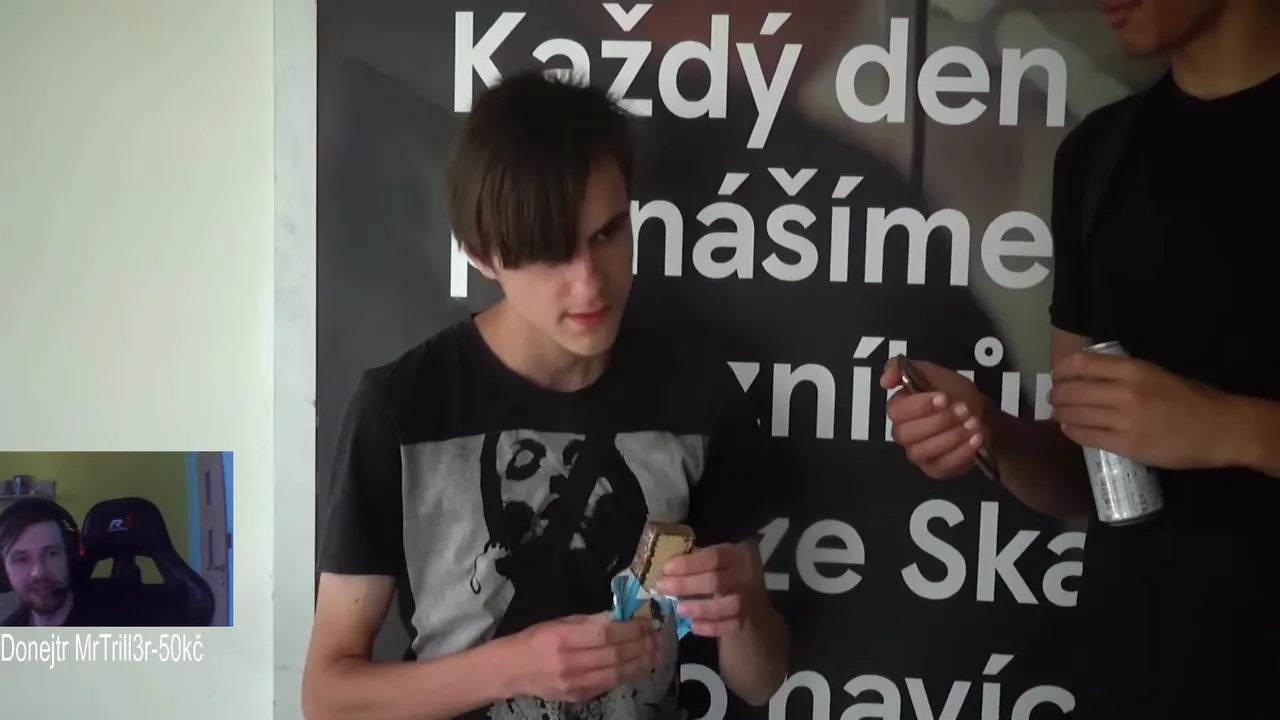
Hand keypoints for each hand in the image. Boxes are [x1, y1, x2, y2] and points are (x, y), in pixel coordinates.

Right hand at [503, 614, 659, 702]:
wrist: (512, 670)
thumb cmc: (535, 640)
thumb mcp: (559, 622)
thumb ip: (589, 621)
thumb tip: (620, 617)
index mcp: (563, 638)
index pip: (606, 633)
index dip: (631, 629)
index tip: (646, 622)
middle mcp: (569, 663)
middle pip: (615, 655)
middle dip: (641, 646)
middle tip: (658, 637)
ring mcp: (574, 684)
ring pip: (616, 674)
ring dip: (640, 663)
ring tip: (655, 653)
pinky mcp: (578, 697)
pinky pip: (608, 684)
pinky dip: (626, 674)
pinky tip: (637, 665)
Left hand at [656, 543, 763, 637]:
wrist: (753, 595)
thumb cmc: (726, 571)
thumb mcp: (718, 559)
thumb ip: (698, 560)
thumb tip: (668, 568)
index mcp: (736, 555)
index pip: (713, 557)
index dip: (689, 563)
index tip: (666, 568)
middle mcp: (745, 576)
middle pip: (716, 581)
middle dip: (687, 585)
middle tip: (663, 587)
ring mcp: (748, 600)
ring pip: (727, 605)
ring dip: (701, 607)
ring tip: (680, 609)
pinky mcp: (746, 620)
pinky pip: (730, 625)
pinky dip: (712, 627)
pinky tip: (694, 626)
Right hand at [881, 358, 992, 478]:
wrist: (981, 414)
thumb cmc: (954, 393)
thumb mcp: (933, 373)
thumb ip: (905, 369)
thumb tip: (884, 381)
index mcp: (900, 409)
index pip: (896, 411)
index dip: (919, 406)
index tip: (944, 398)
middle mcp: (904, 433)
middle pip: (906, 434)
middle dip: (938, 421)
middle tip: (963, 410)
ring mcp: (918, 454)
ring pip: (922, 451)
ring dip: (951, 437)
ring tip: (973, 424)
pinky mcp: (935, 469)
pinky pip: (942, 466)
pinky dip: (961, 452)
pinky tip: (975, 439)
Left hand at [1050, 351, 1231, 468]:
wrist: (1219, 429)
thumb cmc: (1191, 399)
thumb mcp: (1156, 374)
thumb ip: (1124, 373)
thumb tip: (1088, 375)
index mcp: (1134, 370)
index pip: (1082, 364)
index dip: (1061, 370)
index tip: (1057, 374)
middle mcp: (1126, 392)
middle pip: (1073, 390)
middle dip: (1057, 394)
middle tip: (1055, 397)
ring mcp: (1126, 420)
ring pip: (1075, 414)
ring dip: (1061, 413)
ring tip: (1060, 413)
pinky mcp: (1127, 445)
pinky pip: (1087, 437)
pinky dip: (1072, 431)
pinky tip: (1070, 429)